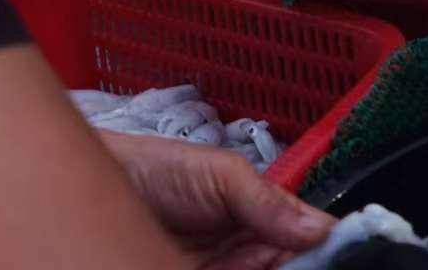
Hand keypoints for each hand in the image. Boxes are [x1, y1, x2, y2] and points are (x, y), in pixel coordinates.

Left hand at [101, 132, 332, 269]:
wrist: (99, 186)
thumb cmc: (161, 168)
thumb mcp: (221, 175)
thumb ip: (268, 202)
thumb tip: (322, 228)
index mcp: (264, 220)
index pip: (307, 242)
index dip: (320, 251)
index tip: (327, 256)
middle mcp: (248, 254)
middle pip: (287, 266)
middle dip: (296, 265)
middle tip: (260, 256)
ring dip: (259, 268)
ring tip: (233, 258)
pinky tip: (224, 264)